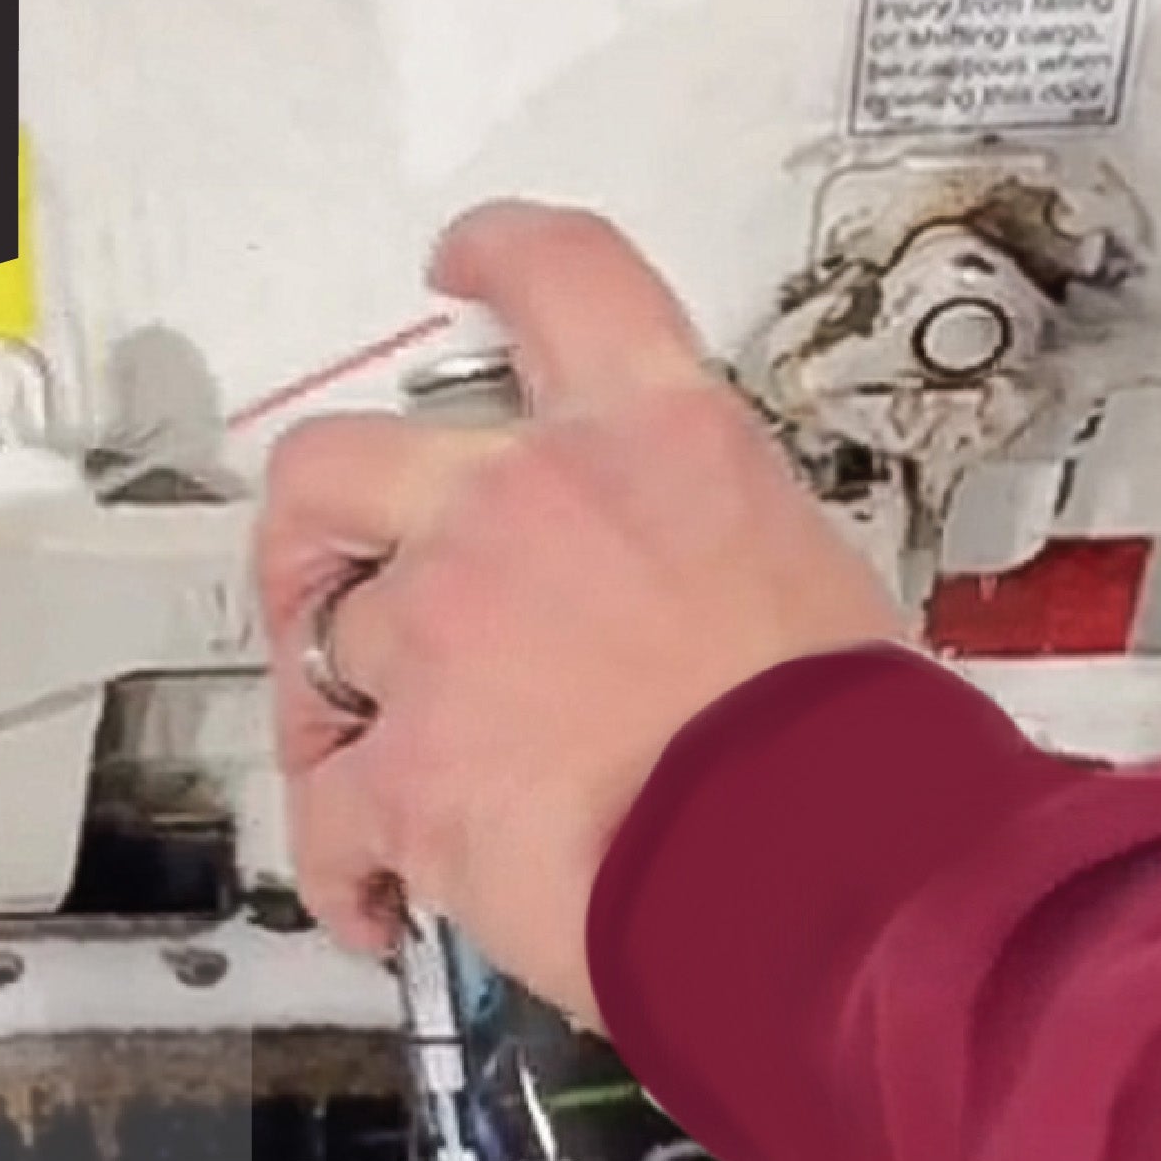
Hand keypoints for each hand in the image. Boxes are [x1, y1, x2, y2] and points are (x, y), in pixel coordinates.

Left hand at [257, 201, 907, 1024]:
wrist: (827, 864)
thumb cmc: (850, 744)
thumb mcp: (807, 579)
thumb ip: (695, 553)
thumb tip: (666, 613)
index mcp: (645, 441)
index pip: (560, 278)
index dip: (494, 255)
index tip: (455, 265)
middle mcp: (516, 510)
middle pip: (331, 465)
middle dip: (310, 531)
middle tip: (326, 583)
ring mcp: (443, 634)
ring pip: (324, 655)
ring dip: (342, 723)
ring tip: (390, 798)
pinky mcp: (406, 771)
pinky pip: (326, 816)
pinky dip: (342, 868)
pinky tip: (376, 905)